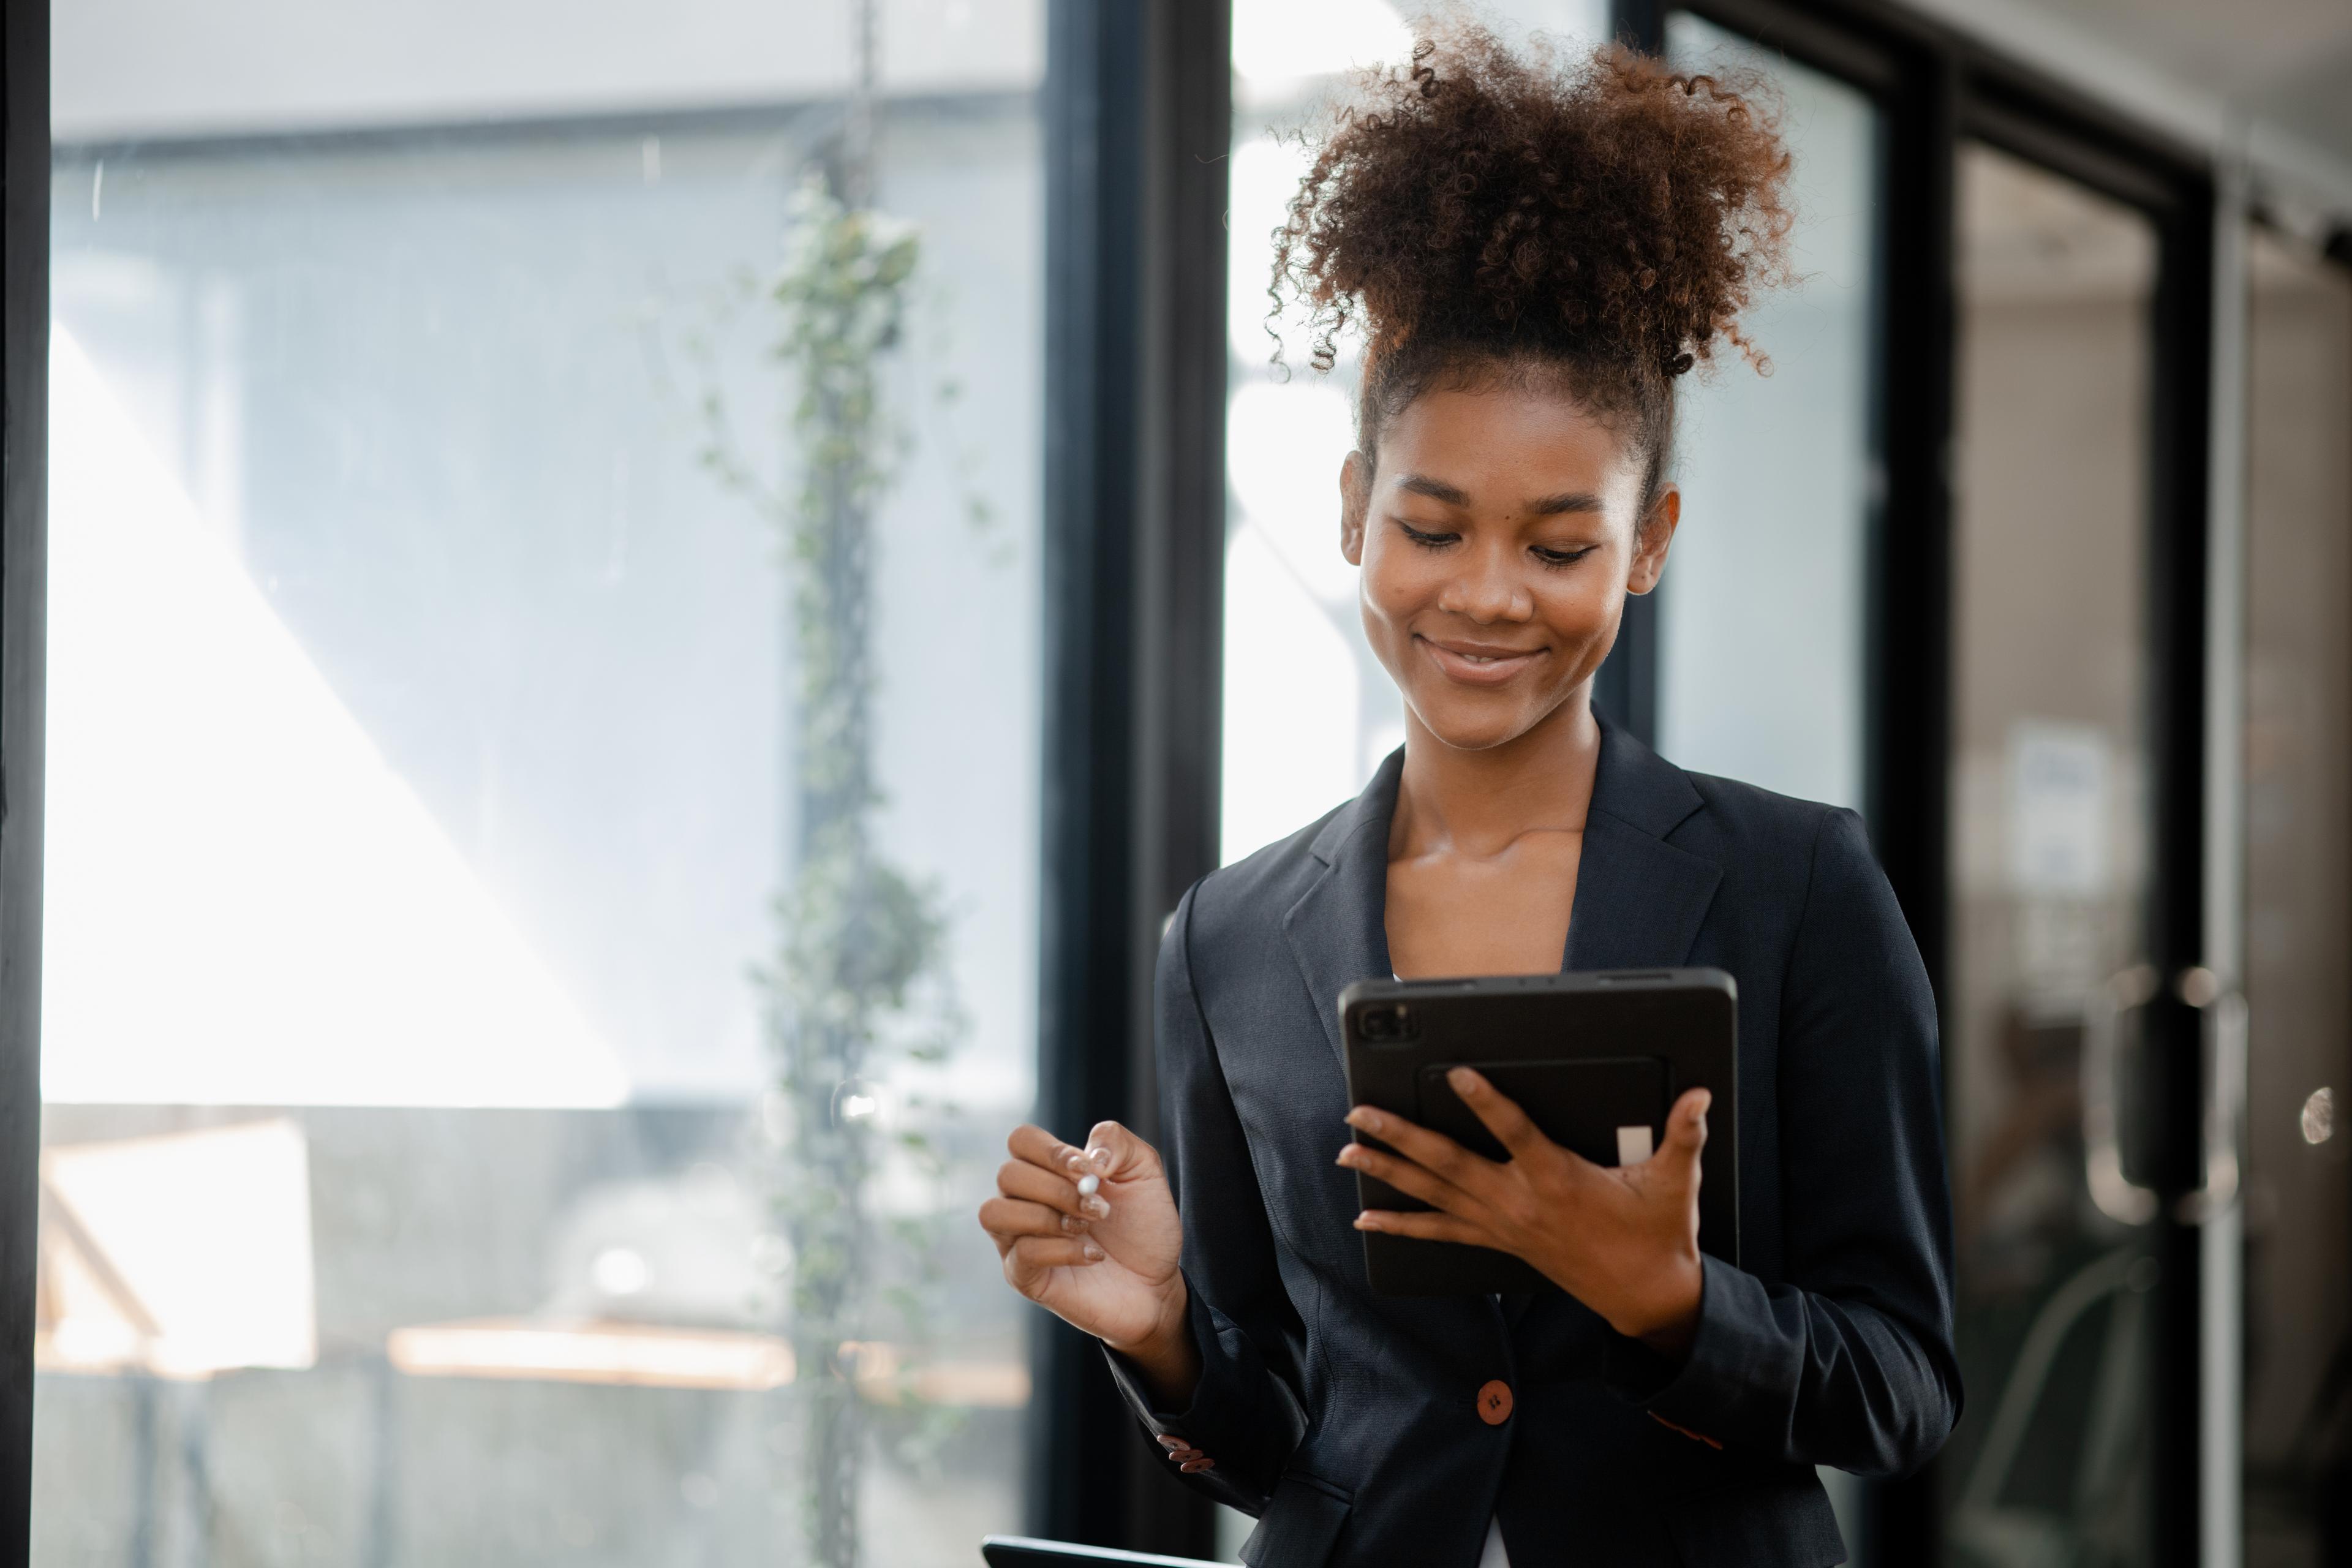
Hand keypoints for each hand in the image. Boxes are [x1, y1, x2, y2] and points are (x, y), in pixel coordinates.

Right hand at [978, 1120, 1196, 1396]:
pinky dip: (1062, 1250)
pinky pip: (1021, 1253)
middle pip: (1008, 1174)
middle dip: (1058, 1189)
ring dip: (1048, 1217)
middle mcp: (1024, 1202)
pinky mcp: (1024, 1277)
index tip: (1089, 1171)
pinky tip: (1093, 1256)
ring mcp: (1018, 1240)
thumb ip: (1116, 1141)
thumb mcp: (1144, 1171)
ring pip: (995, 1212)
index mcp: (1047, 1171)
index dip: (1052, 1150)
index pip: (1020, 1140)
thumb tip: (1087, 1152)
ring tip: (1087, 1229)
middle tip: (1100, 1209)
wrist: (1157, 1284)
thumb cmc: (1144, 1227)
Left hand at [1339, 1069, 1710, 1354]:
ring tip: (1347, 1152)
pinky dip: (1402, 1226)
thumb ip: (1684, 1134)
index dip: (1485, 1101)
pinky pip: (1440, 1233)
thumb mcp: (1676, 1181)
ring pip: (1434, 1195)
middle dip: (1399, 1136)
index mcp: (1559, 1178)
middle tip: (1358, 1113)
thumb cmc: (1658, 1234)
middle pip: (1449, 1163)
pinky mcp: (1500, 1244)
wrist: (1646, 1296)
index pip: (1515, 1130)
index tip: (1456, 1073)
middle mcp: (1521, 1202)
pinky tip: (1368, 1220)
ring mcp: (1504, 1225)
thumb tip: (1699, 1094)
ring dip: (1388, 1171)